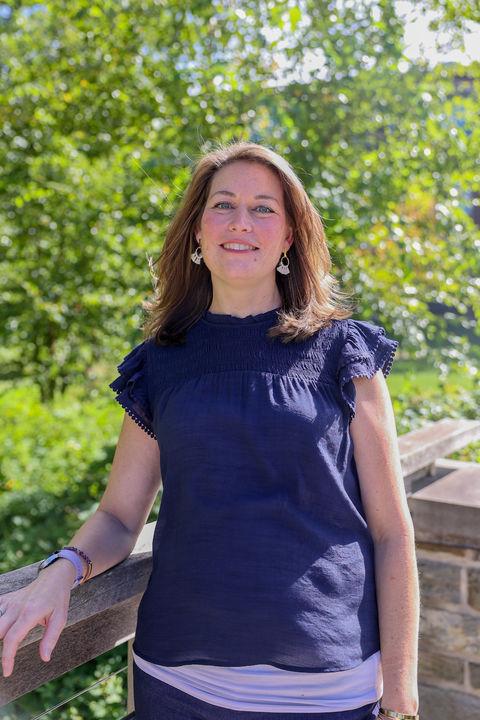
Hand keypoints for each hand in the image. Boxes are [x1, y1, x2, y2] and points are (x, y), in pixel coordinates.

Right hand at [0, 561, 74, 676]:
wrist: (54, 578)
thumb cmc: (57, 599)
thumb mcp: (60, 618)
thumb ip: (51, 638)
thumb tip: (45, 658)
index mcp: (30, 614)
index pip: (12, 639)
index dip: (7, 657)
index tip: (7, 672)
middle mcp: (16, 608)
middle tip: (4, 661)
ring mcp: (10, 602)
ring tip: (3, 646)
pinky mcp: (6, 599)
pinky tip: (1, 626)